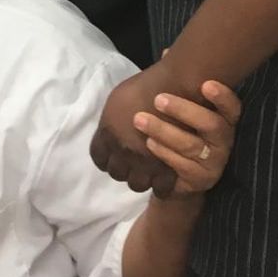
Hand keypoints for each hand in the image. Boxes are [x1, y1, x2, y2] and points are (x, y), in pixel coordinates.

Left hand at [93, 63, 183, 194]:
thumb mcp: (117, 100)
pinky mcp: (167, 169)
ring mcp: (145, 163)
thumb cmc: (146, 87)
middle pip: (117, 174)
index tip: (113, 157)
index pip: (99, 159)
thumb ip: (109, 122)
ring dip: (141, 178)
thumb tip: (107, 134)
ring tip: (148, 171)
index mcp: (108, 134)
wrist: (178, 88)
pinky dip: (161, 185)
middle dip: (124, 169)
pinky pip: (160, 188)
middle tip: (132, 163)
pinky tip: (164, 177)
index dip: (106, 159)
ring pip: (137, 184)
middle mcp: (123, 151)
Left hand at [138, 80, 240, 197]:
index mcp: (224, 119)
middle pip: (211, 125)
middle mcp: (224, 140)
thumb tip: (166, 53)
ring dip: (164, 131)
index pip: (232, 107)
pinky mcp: (201, 180)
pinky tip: (149, 143)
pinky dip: (164, 153)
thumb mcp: (182, 107)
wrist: (178, 173)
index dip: (222, 97)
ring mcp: (214, 162)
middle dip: (184, 110)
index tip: (206, 84)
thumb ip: (178, 83)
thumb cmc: (182, 130)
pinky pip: (182, 166)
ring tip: (140, 120)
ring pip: (192, 146)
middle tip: (158, 100)